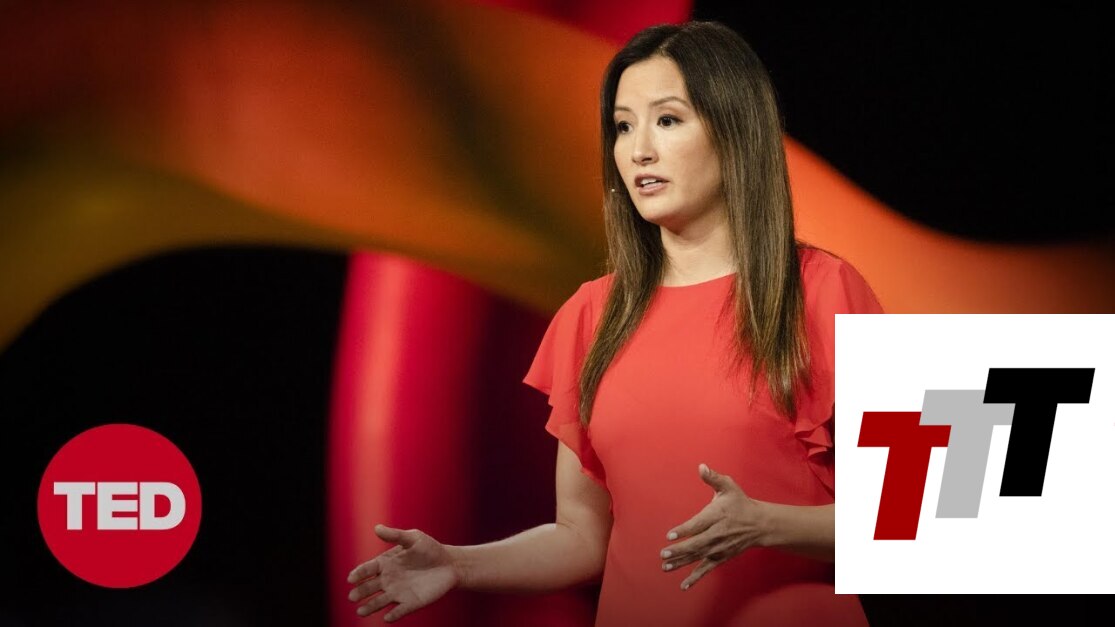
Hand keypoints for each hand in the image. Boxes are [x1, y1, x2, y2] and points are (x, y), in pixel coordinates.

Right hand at [347, 524, 458, 621]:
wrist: (449, 564)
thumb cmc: (429, 549)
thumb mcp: (413, 538)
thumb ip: (395, 535)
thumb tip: (376, 528)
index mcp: (386, 563)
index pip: (367, 569)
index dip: (359, 574)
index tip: (352, 578)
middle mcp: (388, 580)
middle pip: (370, 587)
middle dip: (361, 592)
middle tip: (352, 597)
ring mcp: (398, 592)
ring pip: (380, 602)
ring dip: (370, 607)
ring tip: (361, 611)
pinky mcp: (410, 603)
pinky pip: (399, 611)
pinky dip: (393, 615)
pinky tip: (387, 618)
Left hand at [660, 463, 764, 590]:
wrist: (760, 524)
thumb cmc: (740, 503)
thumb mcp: (729, 486)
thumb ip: (714, 478)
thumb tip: (701, 466)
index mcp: (717, 516)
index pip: (698, 524)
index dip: (684, 529)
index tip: (670, 534)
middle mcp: (717, 534)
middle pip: (697, 544)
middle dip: (680, 550)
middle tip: (663, 554)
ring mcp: (719, 548)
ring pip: (698, 557)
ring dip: (682, 563)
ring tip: (665, 567)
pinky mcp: (721, 557)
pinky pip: (707, 569)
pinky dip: (695, 578)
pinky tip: (683, 585)